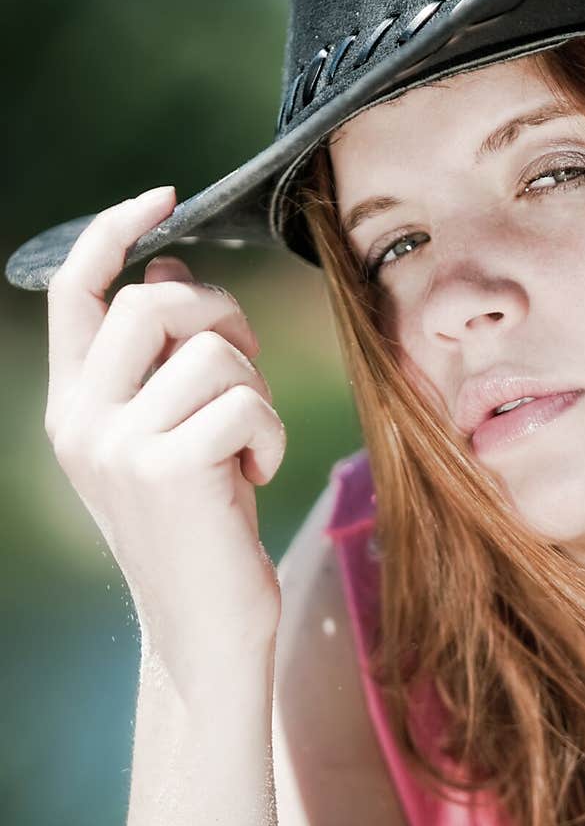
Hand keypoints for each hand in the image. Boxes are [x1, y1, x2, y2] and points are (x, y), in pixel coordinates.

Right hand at [44, 186, 286, 693]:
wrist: (202, 630)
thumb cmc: (198, 526)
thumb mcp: (166, 436)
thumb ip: (157, 360)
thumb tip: (167, 267)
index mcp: (73, 405)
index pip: (74, 291)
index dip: (115, 231)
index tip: (164, 195)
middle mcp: (80, 420)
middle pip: (155, 302)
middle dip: (223, 318)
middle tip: (246, 368)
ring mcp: (116, 445)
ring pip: (212, 352)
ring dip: (257, 391)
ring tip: (249, 446)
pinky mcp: (165, 470)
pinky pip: (245, 401)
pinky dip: (271, 434)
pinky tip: (258, 476)